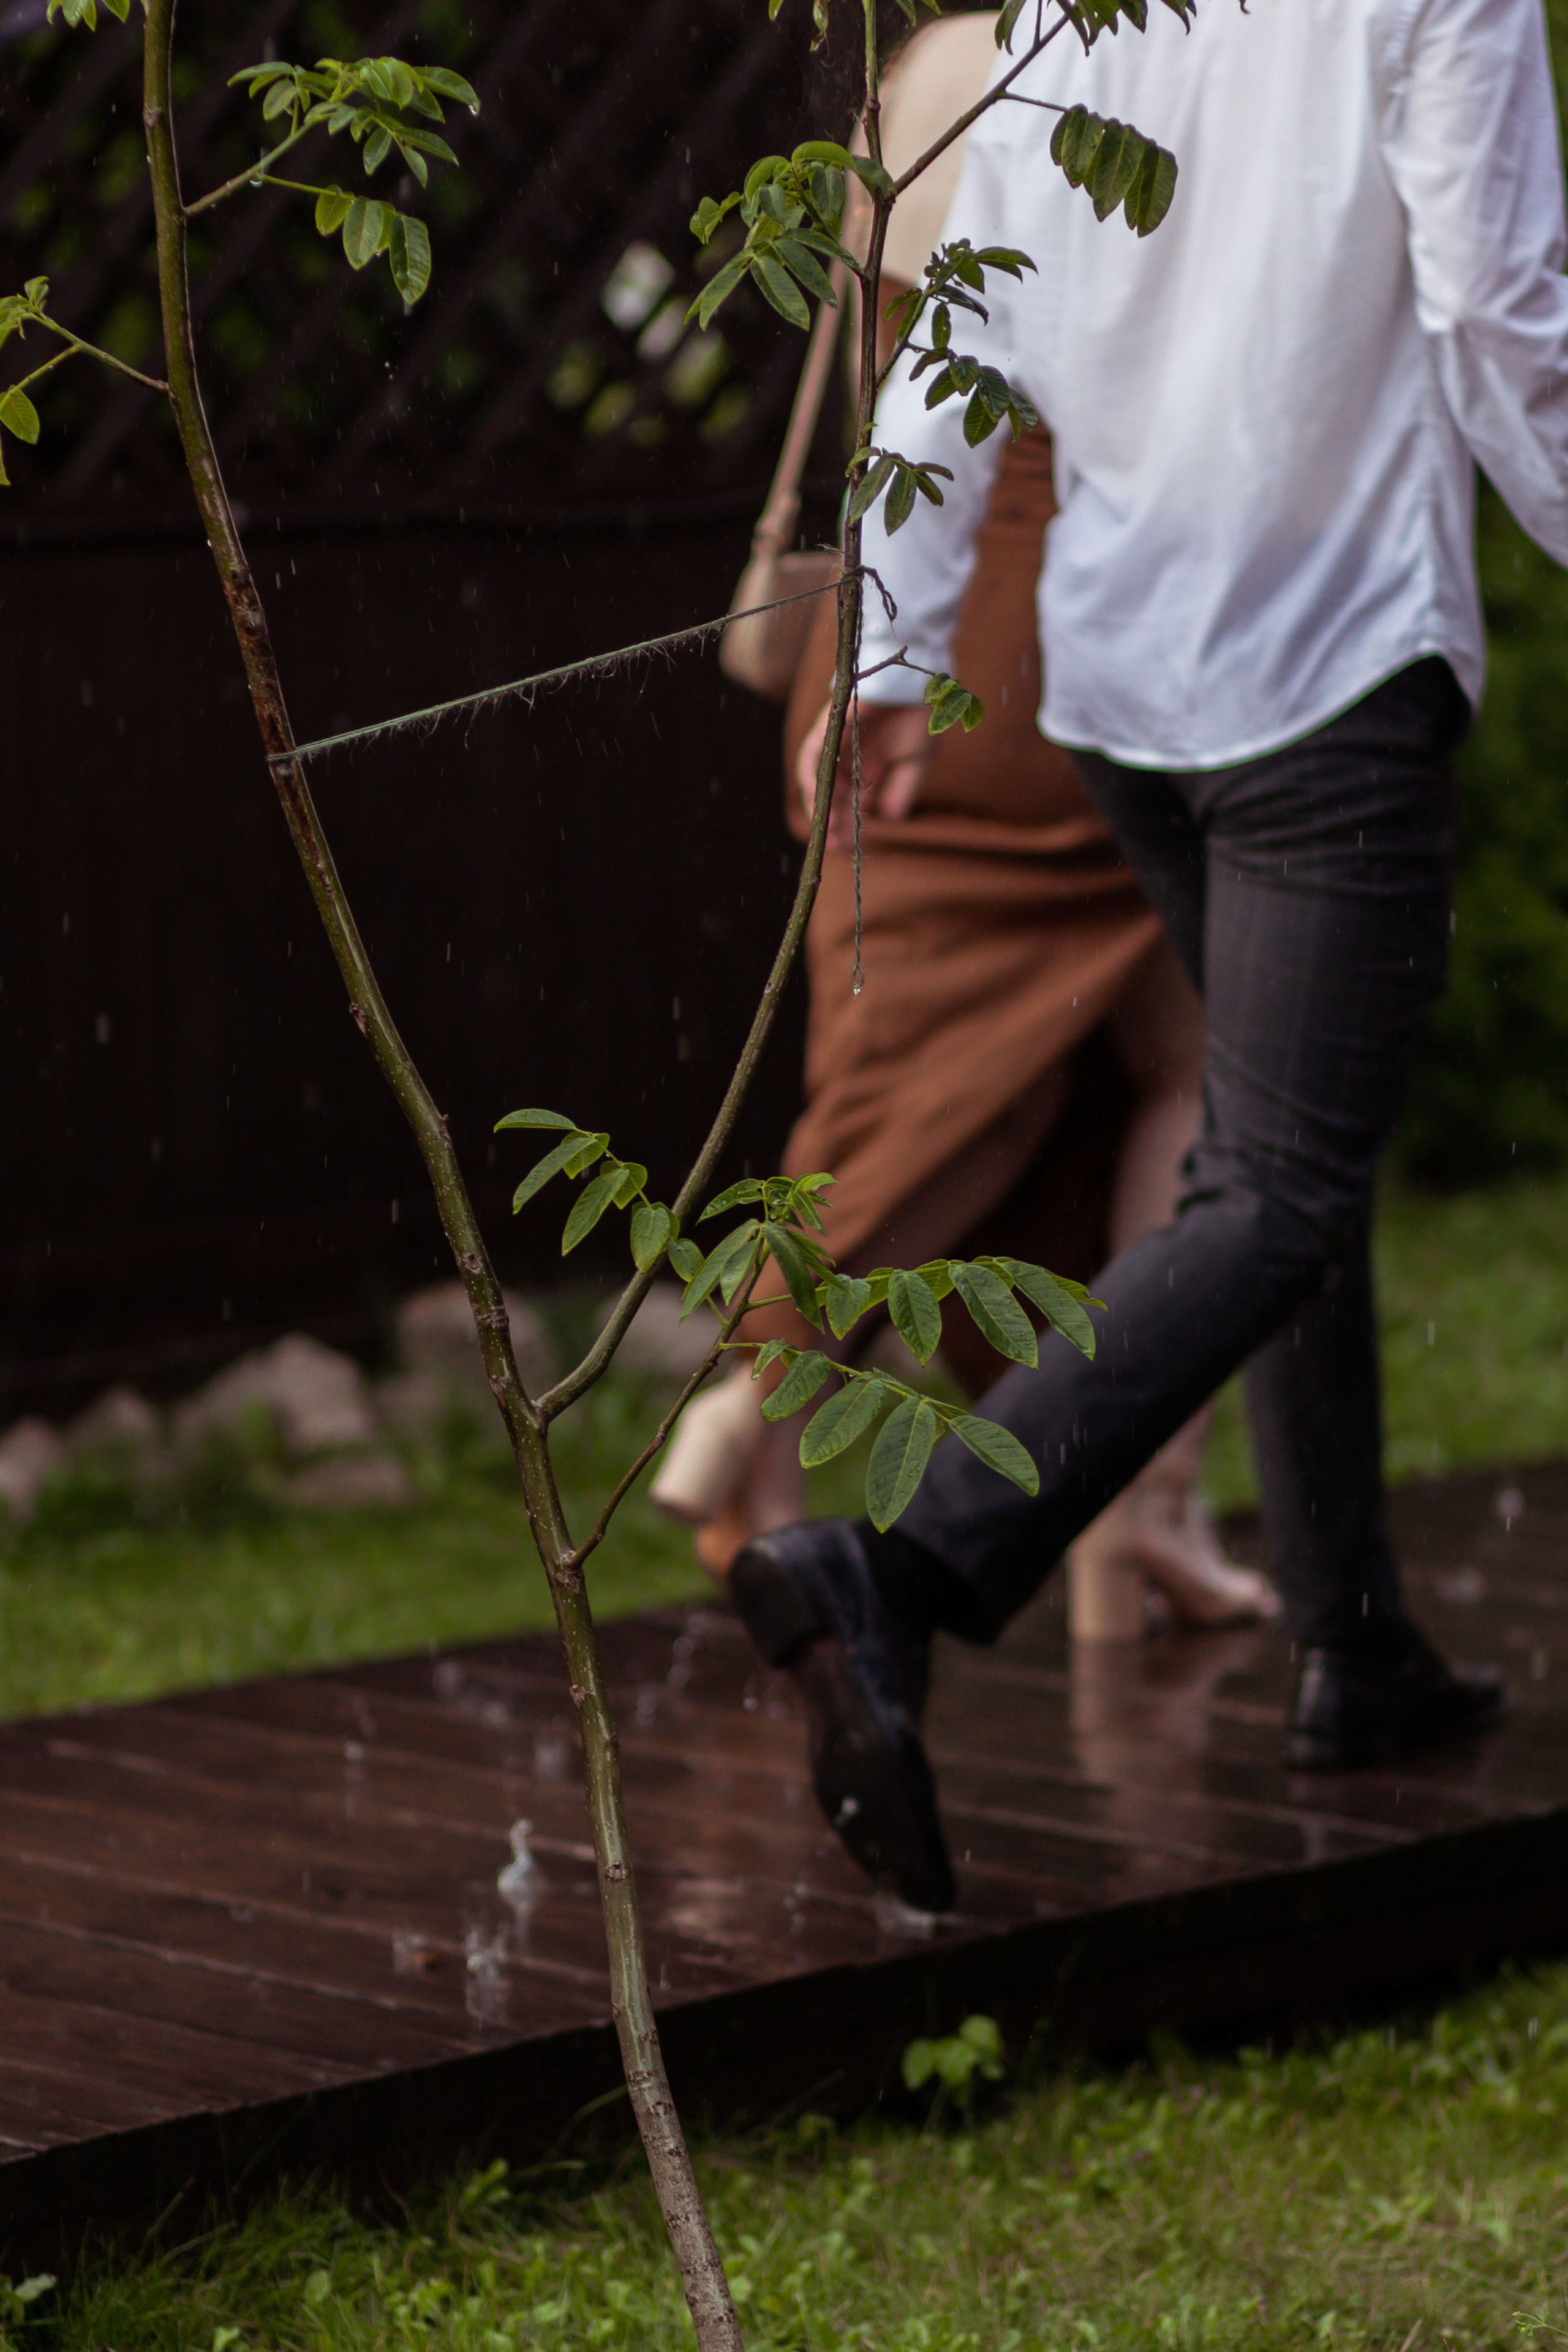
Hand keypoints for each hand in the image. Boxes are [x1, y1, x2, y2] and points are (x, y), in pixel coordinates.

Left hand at [795, 698, 933, 848]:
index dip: (848, 825)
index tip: (848, 848)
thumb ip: (901, 791)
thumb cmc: (919, 715)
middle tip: (835, 847)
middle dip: (833, 822)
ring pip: (819, 780)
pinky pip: (811, 754)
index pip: (851, 802)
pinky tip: (817, 797)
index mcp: (868, 766)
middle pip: (833, 796)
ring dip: (820, 805)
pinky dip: (810, 776)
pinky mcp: (828, 728)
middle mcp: (849, 757)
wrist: (916, 681)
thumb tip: (889, 819)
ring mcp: (837, 743)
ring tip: (827, 828)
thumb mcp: (915, 762)